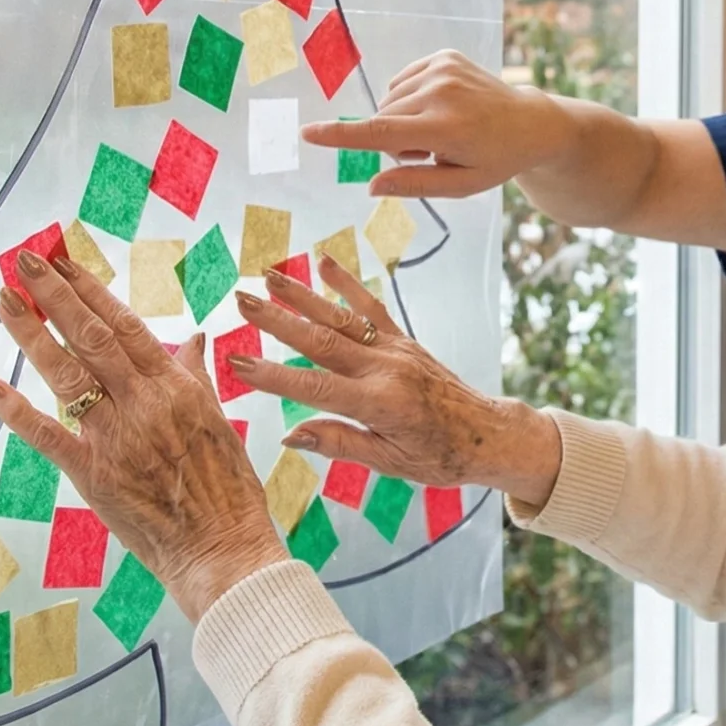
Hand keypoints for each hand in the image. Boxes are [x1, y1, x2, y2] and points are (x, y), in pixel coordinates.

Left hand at [0, 251, 286, 620]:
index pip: (126, 325)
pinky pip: (48, 435)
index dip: (92, 291)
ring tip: (6, 299)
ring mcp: (117, 437)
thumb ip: (197, 378)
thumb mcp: (219, 421)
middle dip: (55, 295)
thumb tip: (192, 340)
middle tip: (26, 261)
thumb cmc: (227, 490)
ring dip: (32, 334)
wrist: (223, 549)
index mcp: (177, 387)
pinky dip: (16, 409)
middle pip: (92, 337)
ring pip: (67, 374)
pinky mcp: (93, 474)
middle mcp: (145, 403)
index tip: (66, 263)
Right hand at [233, 255, 561, 507]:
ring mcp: (396, 350)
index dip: (274, 376)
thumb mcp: (390, 463)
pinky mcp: (404, 340)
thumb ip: (340, 443)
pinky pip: (372, 308)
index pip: (315, 387)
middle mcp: (386, 369)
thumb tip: (290, 435)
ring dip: (303, 295)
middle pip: (321, 340)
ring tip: (268, 275)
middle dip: (277, 320)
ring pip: (341, 318)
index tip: (237, 363)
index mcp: (380, 404)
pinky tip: (324, 262)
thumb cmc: (439, 457)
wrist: (487, 434)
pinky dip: (347, 284)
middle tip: (240, 300)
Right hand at [299, 50, 569, 198]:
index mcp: (446, 129)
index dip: (342, 136)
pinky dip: (410, 100)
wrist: (530, 122)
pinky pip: (401, 82)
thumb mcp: (461, 185)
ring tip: (438, 130)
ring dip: (401, 121)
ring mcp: (443, 69)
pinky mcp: (444, 56)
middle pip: (383, 121)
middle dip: (394, 142)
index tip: (309, 133)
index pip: (382, 134)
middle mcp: (442, 93)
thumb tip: (370, 186)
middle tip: (431, 153)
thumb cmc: (495, 160)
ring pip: (389, 102)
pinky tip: (439, 108)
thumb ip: (414, 184)